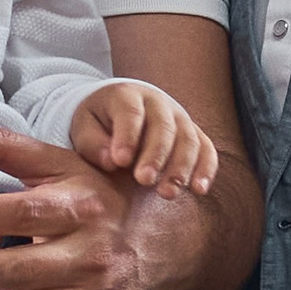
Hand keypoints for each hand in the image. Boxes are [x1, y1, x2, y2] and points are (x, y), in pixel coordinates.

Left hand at [72, 78, 218, 199]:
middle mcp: (158, 103)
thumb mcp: (84, 126)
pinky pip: (206, 148)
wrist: (121, 111)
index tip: (120, 161)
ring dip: (181, 167)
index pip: (130, 112)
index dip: (127, 136)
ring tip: (167, 193)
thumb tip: (110, 162)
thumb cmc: (99, 122)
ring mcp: (179, 117)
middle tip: (144, 181)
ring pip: (188, 139)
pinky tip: (199, 190)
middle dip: (155, 155)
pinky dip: (205, 169)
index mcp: (126, 95)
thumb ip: (92, 143)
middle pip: (163, 126)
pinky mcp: (194, 133)